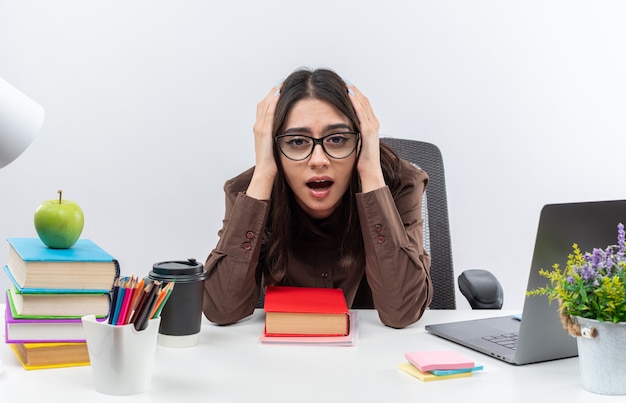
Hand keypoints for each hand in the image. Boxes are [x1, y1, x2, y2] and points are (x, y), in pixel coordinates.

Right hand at [247, 83, 281, 199]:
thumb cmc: (272, 164)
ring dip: (273, 93)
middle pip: (264, 103)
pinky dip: (273, 102)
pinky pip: (268, 113)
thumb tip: (289, 132)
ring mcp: (260, 128)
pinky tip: (279, 95)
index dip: (272, 97)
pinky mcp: (264, 132)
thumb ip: (279, 137)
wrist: (265, 174)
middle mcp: (258, 126)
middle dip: (273, 91)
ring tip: (282, 84)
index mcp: (260, 129)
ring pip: (265, 105)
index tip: (281, 88)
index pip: (265, 108)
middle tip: (282, 82)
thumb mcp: (276, 146)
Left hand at [347, 83, 385, 191]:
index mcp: (370, 126)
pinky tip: (349, 95)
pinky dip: (356, 103)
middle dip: (354, 90)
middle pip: (364, 101)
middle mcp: (373, 124)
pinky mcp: (368, 132)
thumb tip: (341, 131)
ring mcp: (372, 127)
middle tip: (344, 81)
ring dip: (354, 93)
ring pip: (364, 104)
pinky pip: (361, 114)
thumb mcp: (356, 144)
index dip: (355, 95)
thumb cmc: (362, 162)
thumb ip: (352, 135)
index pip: (363, 106)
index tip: (345, 87)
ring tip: (345, 84)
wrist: (370, 173)